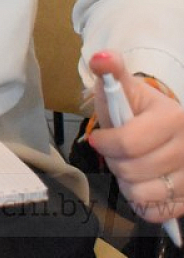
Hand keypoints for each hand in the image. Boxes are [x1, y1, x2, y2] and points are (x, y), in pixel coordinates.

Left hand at [88, 51, 183, 224]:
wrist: (158, 127)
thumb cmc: (135, 107)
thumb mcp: (121, 86)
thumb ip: (109, 70)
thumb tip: (101, 59)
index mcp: (173, 118)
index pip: (128, 143)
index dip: (105, 144)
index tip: (98, 139)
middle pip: (133, 170)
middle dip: (114, 163)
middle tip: (114, 153)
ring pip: (143, 194)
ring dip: (126, 184)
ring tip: (128, 167)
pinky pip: (156, 212)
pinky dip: (141, 203)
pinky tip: (141, 185)